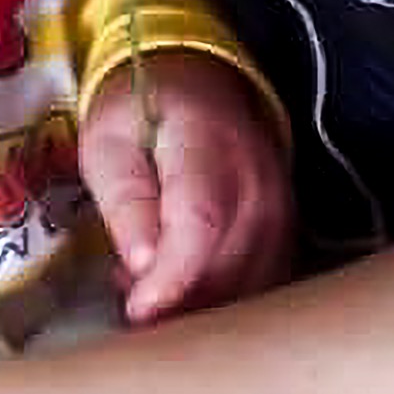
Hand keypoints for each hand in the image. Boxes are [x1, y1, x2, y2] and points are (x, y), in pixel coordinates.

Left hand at [80, 51, 295, 322]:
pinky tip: (186, 290)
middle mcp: (257, 180)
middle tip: (129, 300)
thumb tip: (142, 266)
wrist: (197, 83)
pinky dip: (224, 300)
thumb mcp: (108, 143)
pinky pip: (263, 282)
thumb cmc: (141, 113)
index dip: (172, 277)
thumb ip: (125, 200)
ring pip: (250, 284)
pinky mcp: (285, 228)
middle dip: (177, 302)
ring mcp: (280, 207)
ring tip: (151, 290)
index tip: (138, 310)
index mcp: (207, 146)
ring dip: (199, 305)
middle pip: (228, 266)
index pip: (201, 223)